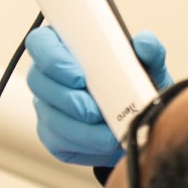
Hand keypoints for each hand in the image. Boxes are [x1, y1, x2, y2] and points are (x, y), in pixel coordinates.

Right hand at [25, 27, 173, 166]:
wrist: (142, 120)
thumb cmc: (138, 86)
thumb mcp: (149, 67)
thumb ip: (150, 51)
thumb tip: (144, 43)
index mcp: (67, 48)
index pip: (41, 42)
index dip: (52, 57)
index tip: (79, 75)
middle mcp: (51, 75)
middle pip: (38, 81)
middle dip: (66, 99)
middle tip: (93, 111)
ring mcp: (48, 105)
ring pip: (49, 115)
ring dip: (78, 127)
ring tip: (106, 132)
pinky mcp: (53, 134)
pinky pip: (57, 141)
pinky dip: (82, 145)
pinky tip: (102, 144)